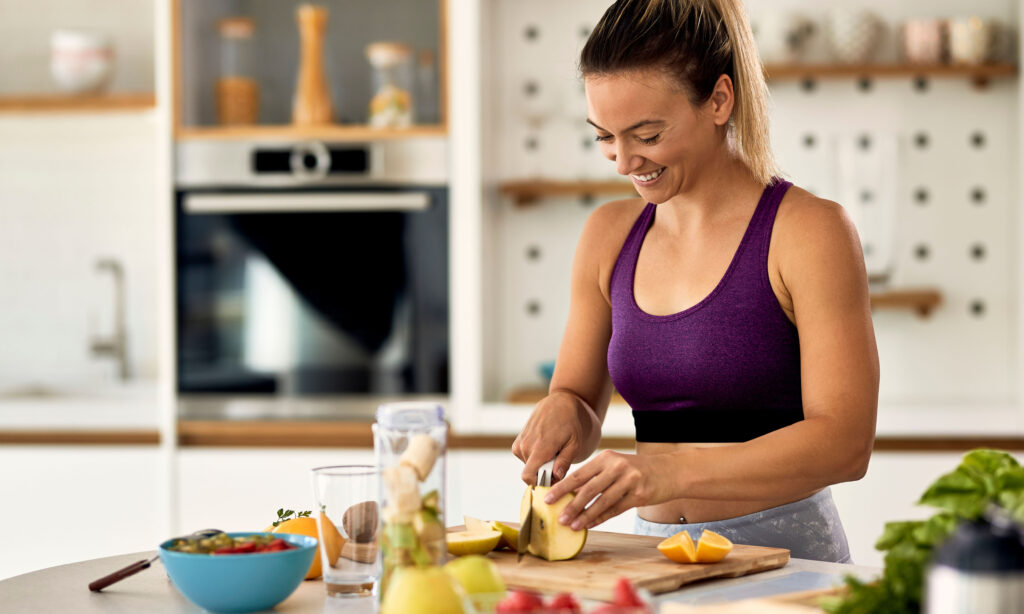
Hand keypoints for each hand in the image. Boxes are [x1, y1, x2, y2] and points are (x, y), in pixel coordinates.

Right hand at [511, 390, 601, 485]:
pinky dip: (535, 457)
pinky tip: (546, 446)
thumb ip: (564, 461)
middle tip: (559, 461)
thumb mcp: (575, 443)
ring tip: (554, 451)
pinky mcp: (518, 442)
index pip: (528, 476)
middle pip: (531, 473)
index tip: (554, 479)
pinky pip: (525, 458)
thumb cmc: (571, 423)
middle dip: (544, 473)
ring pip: (528, 466)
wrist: (560, 402)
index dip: (540, 483)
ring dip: (540, 464)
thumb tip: (556, 477)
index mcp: (539, 447)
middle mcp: (526, 445)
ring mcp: (520, 443)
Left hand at [543, 450, 664, 530]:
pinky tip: (590, 525)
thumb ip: (594, 478)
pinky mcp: (640, 494)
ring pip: (602, 501)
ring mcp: (630, 480)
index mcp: (606, 457)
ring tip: (572, 526)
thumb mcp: (615, 466)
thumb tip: (569, 494)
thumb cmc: (637, 470)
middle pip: (588, 489)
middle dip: (571, 504)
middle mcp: (617, 467)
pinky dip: (601, 518)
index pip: (579, 474)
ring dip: (585, 516)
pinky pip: (615, 509)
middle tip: (558, 517)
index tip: (548, 498)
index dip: (562, 488)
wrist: (669, 471)